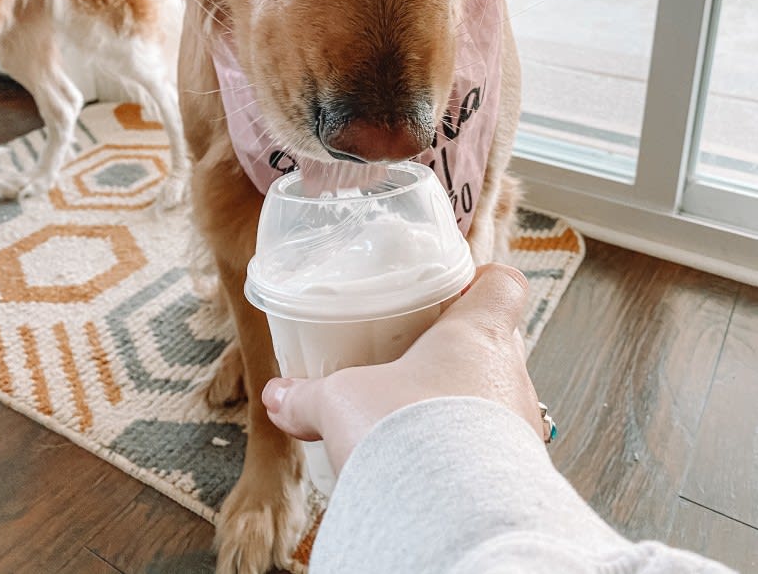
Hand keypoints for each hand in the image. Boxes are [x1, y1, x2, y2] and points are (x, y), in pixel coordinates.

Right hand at [262, 263, 542, 474]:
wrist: (448, 515)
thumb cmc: (409, 431)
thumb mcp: (343, 400)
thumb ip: (310, 394)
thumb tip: (279, 395)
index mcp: (478, 333)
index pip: (503, 286)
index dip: (481, 283)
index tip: (455, 291)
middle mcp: (509, 376)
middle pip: (498, 343)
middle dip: (459, 351)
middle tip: (419, 357)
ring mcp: (520, 428)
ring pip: (496, 399)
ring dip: (463, 404)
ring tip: (419, 417)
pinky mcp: (515, 476)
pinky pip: (493, 449)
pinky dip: (465, 450)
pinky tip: (430, 463)